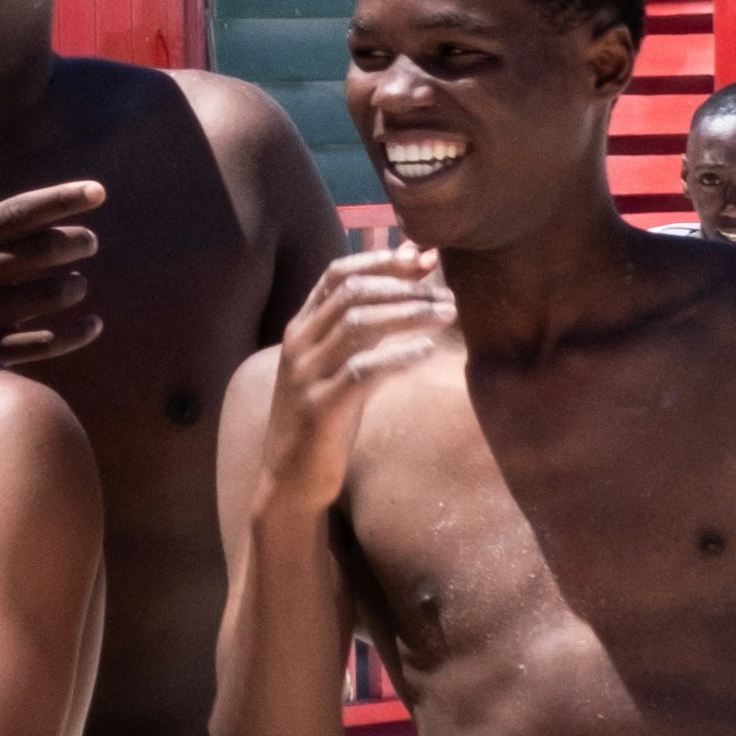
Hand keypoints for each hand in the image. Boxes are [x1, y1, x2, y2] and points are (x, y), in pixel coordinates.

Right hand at [0, 161, 109, 361]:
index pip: (19, 211)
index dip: (62, 199)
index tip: (98, 191)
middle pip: (42, 249)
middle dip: (78, 242)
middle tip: (89, 242)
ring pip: (51, 294)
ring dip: (76, 286)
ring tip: (78, 284)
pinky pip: (46, 343)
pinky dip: (78, 333)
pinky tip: (92, 324)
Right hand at [254, 248, 444, 513]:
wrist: (289, 479)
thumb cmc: (322, 419)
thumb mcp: (337, 366)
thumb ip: (362, 329)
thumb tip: (403, 291)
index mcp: (301, 328)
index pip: (338, 274)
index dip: (381, 259)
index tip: (423, 256)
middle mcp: (300, 344)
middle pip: (351, 292)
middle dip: (403, 285)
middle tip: (446, 292)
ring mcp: (307, 375)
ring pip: (358, 323)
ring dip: (408, 313)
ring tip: (447, 314)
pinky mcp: (320, 408)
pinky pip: (362, 371)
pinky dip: (397, 356)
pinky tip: (425, 352)